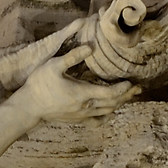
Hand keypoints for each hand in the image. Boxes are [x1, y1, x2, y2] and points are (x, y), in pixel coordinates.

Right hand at [14, 44, 137, 122]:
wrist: (29, 107)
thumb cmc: (40, 84)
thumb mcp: (54, 66)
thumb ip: (73, 56)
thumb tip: (90, 46)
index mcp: (83, 93)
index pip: (110, 93)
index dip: (123, 88)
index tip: (132, 81)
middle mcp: (86, 107)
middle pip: (113, 103)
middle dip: (126, 96)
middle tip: (138, 88)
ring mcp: (82, 116)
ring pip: (107, 112)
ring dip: (119, 104)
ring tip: (129, 96)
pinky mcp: (77, 120)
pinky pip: (97, 121)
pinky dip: (107, 116)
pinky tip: (110, 112)